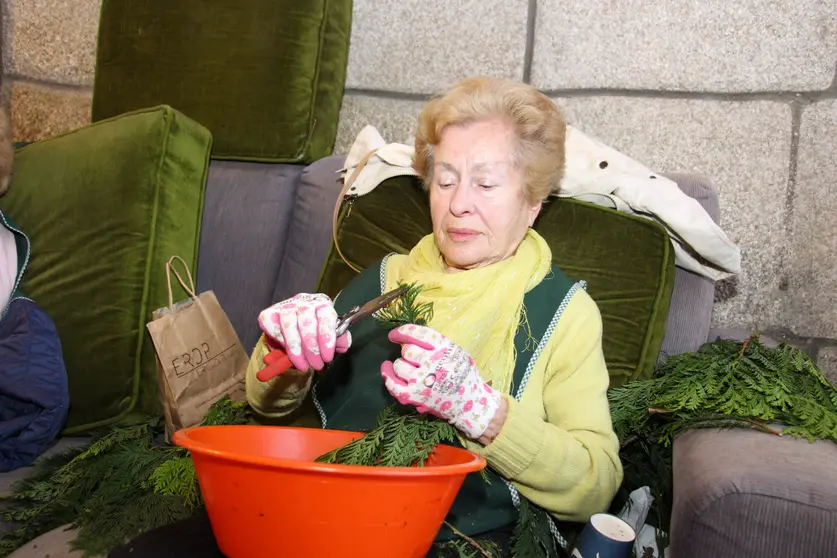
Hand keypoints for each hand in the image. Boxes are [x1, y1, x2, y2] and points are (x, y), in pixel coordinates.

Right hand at [258, 293, 350, 371]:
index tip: (327, 356)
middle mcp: (304, 302)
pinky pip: (272, 326)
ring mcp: (285, 306)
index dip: (326, 336)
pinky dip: (279, 341)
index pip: (326, 315)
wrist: (293, 329)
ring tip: (302, 364)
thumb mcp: (330, 336)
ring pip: (289, 323)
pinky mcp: (269, 313)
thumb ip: (339, 340)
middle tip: (316, 364)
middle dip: (311, 347)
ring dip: (295, 347)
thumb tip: (342, 346)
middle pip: (306, 319)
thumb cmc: (315, 332)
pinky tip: (287, 353)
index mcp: (322, 304)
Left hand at [380, 324, 501, 439]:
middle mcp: (432, 362)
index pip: (418, 333)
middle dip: (408, 353)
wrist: (471, 403)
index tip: (394, 335)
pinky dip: (387, 376)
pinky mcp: (415, 396)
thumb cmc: (463, 375)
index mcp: (444, 348)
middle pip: (407, 350)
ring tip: (409, 370)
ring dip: (401, 365)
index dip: (402, 331)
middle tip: (416, 361)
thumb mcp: (456, 351)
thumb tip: (410, 336)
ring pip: (399, 365)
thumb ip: (437, 344)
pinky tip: (386, 369)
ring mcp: (422, 380)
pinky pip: (393, 384)